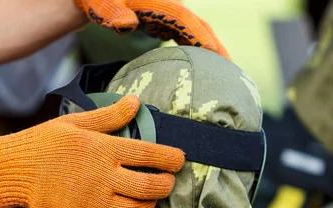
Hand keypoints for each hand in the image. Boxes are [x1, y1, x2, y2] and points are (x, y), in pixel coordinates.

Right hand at [0, 95, 184, 207]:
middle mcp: (104, 177)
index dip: (170, 157)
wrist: (16, 170)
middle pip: (149, 186)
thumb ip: (110, 115)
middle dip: (166, 183)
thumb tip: (135, 102)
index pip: (149, 155)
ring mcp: (95, 200)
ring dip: (151, 203)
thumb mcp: (78, 122)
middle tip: (170, 180)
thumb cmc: (45, 142)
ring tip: (153, 196)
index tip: (180, 158)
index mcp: (104, 150)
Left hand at [73, 0, 229, 58]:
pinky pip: (186, 38)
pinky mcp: (164, 24)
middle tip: (231, 70)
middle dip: (216, 46)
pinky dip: (198, 52)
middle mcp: (167, 8)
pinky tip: (205, 70)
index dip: (200, 36)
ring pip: (196, 33)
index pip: (185, 20)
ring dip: (211, 51)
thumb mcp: (101, 5)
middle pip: (198, 26)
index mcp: (157, 3)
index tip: (215, 54)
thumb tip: (127, 25)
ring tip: (226, 75)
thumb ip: (113, 13)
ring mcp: (167, 16)